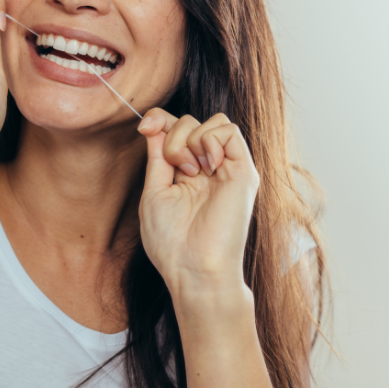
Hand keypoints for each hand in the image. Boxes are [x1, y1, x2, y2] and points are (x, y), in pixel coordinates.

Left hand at [137, 109, 259, 305]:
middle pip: (191, 121)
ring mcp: (227, 168)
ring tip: (191, 172)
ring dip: (191, 139)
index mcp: (186, 172)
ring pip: (213, 120)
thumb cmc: (171, 242)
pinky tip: (207, 166)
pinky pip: (229, 130)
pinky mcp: (243, 171)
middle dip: (173, 136)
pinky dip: (211, 140)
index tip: (145, 127)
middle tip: (176, 170)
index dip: (160, 119)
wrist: (195, 269)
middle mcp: (208, 167)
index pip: (176, 128)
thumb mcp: (155, 191)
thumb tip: (154, 123)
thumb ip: (158, 156)